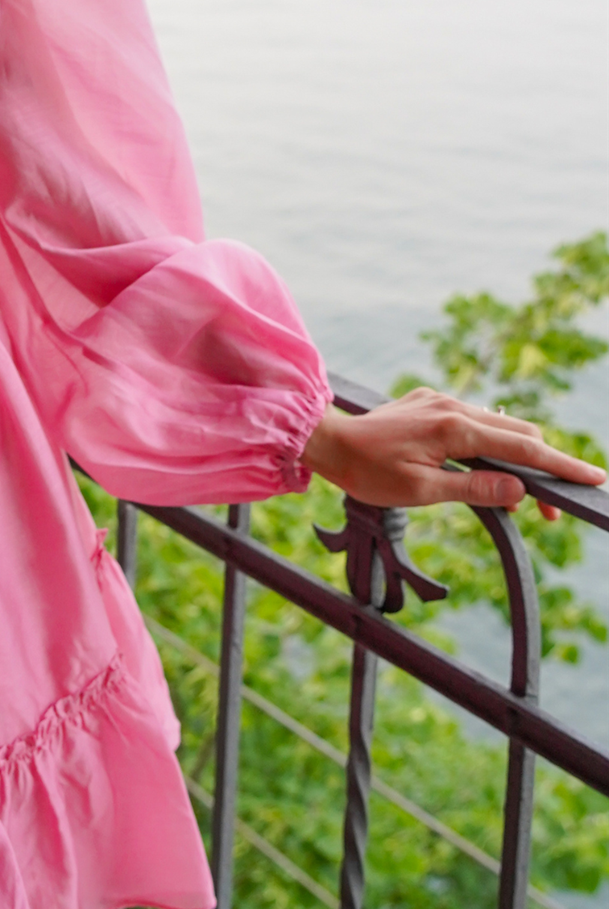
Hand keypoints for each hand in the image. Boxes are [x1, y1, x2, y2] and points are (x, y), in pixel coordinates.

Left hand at [300, 389, 605, 517]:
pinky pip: (473, 421)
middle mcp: (452, 406)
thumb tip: (520, 492)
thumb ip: (474, 490)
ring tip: (520, 496)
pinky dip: (490, 444)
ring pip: (497, 426)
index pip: (523, 447)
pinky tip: (486, 469)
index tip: (593, 478)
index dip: (561, 465)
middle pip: (518, 433)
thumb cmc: (367, 472)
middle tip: (552, 507)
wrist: (327, 442)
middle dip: (542, 466)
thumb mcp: (421, 492)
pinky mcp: (430, 402)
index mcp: (454, 427)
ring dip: (516, 456)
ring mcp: (440, 400)